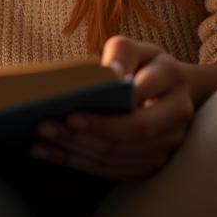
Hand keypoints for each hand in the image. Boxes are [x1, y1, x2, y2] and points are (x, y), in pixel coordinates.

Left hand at [32, 36, 193, 178]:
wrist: (172, 89)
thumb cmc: (144, 63)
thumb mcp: (136, 47)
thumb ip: (122, 53)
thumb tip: (110, 74)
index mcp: (172, 80)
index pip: (140, 99)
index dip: (107, 113)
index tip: (71, 113)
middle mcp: (176, 118)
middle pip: (131, 135)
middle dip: (85, 134)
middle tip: (45, 127)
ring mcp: (166, 147)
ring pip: (119, 156)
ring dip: (76, 151)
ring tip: (40, 140)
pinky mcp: (150, 164)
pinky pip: (113, 169)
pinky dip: (78, 163)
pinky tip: (48, 153)